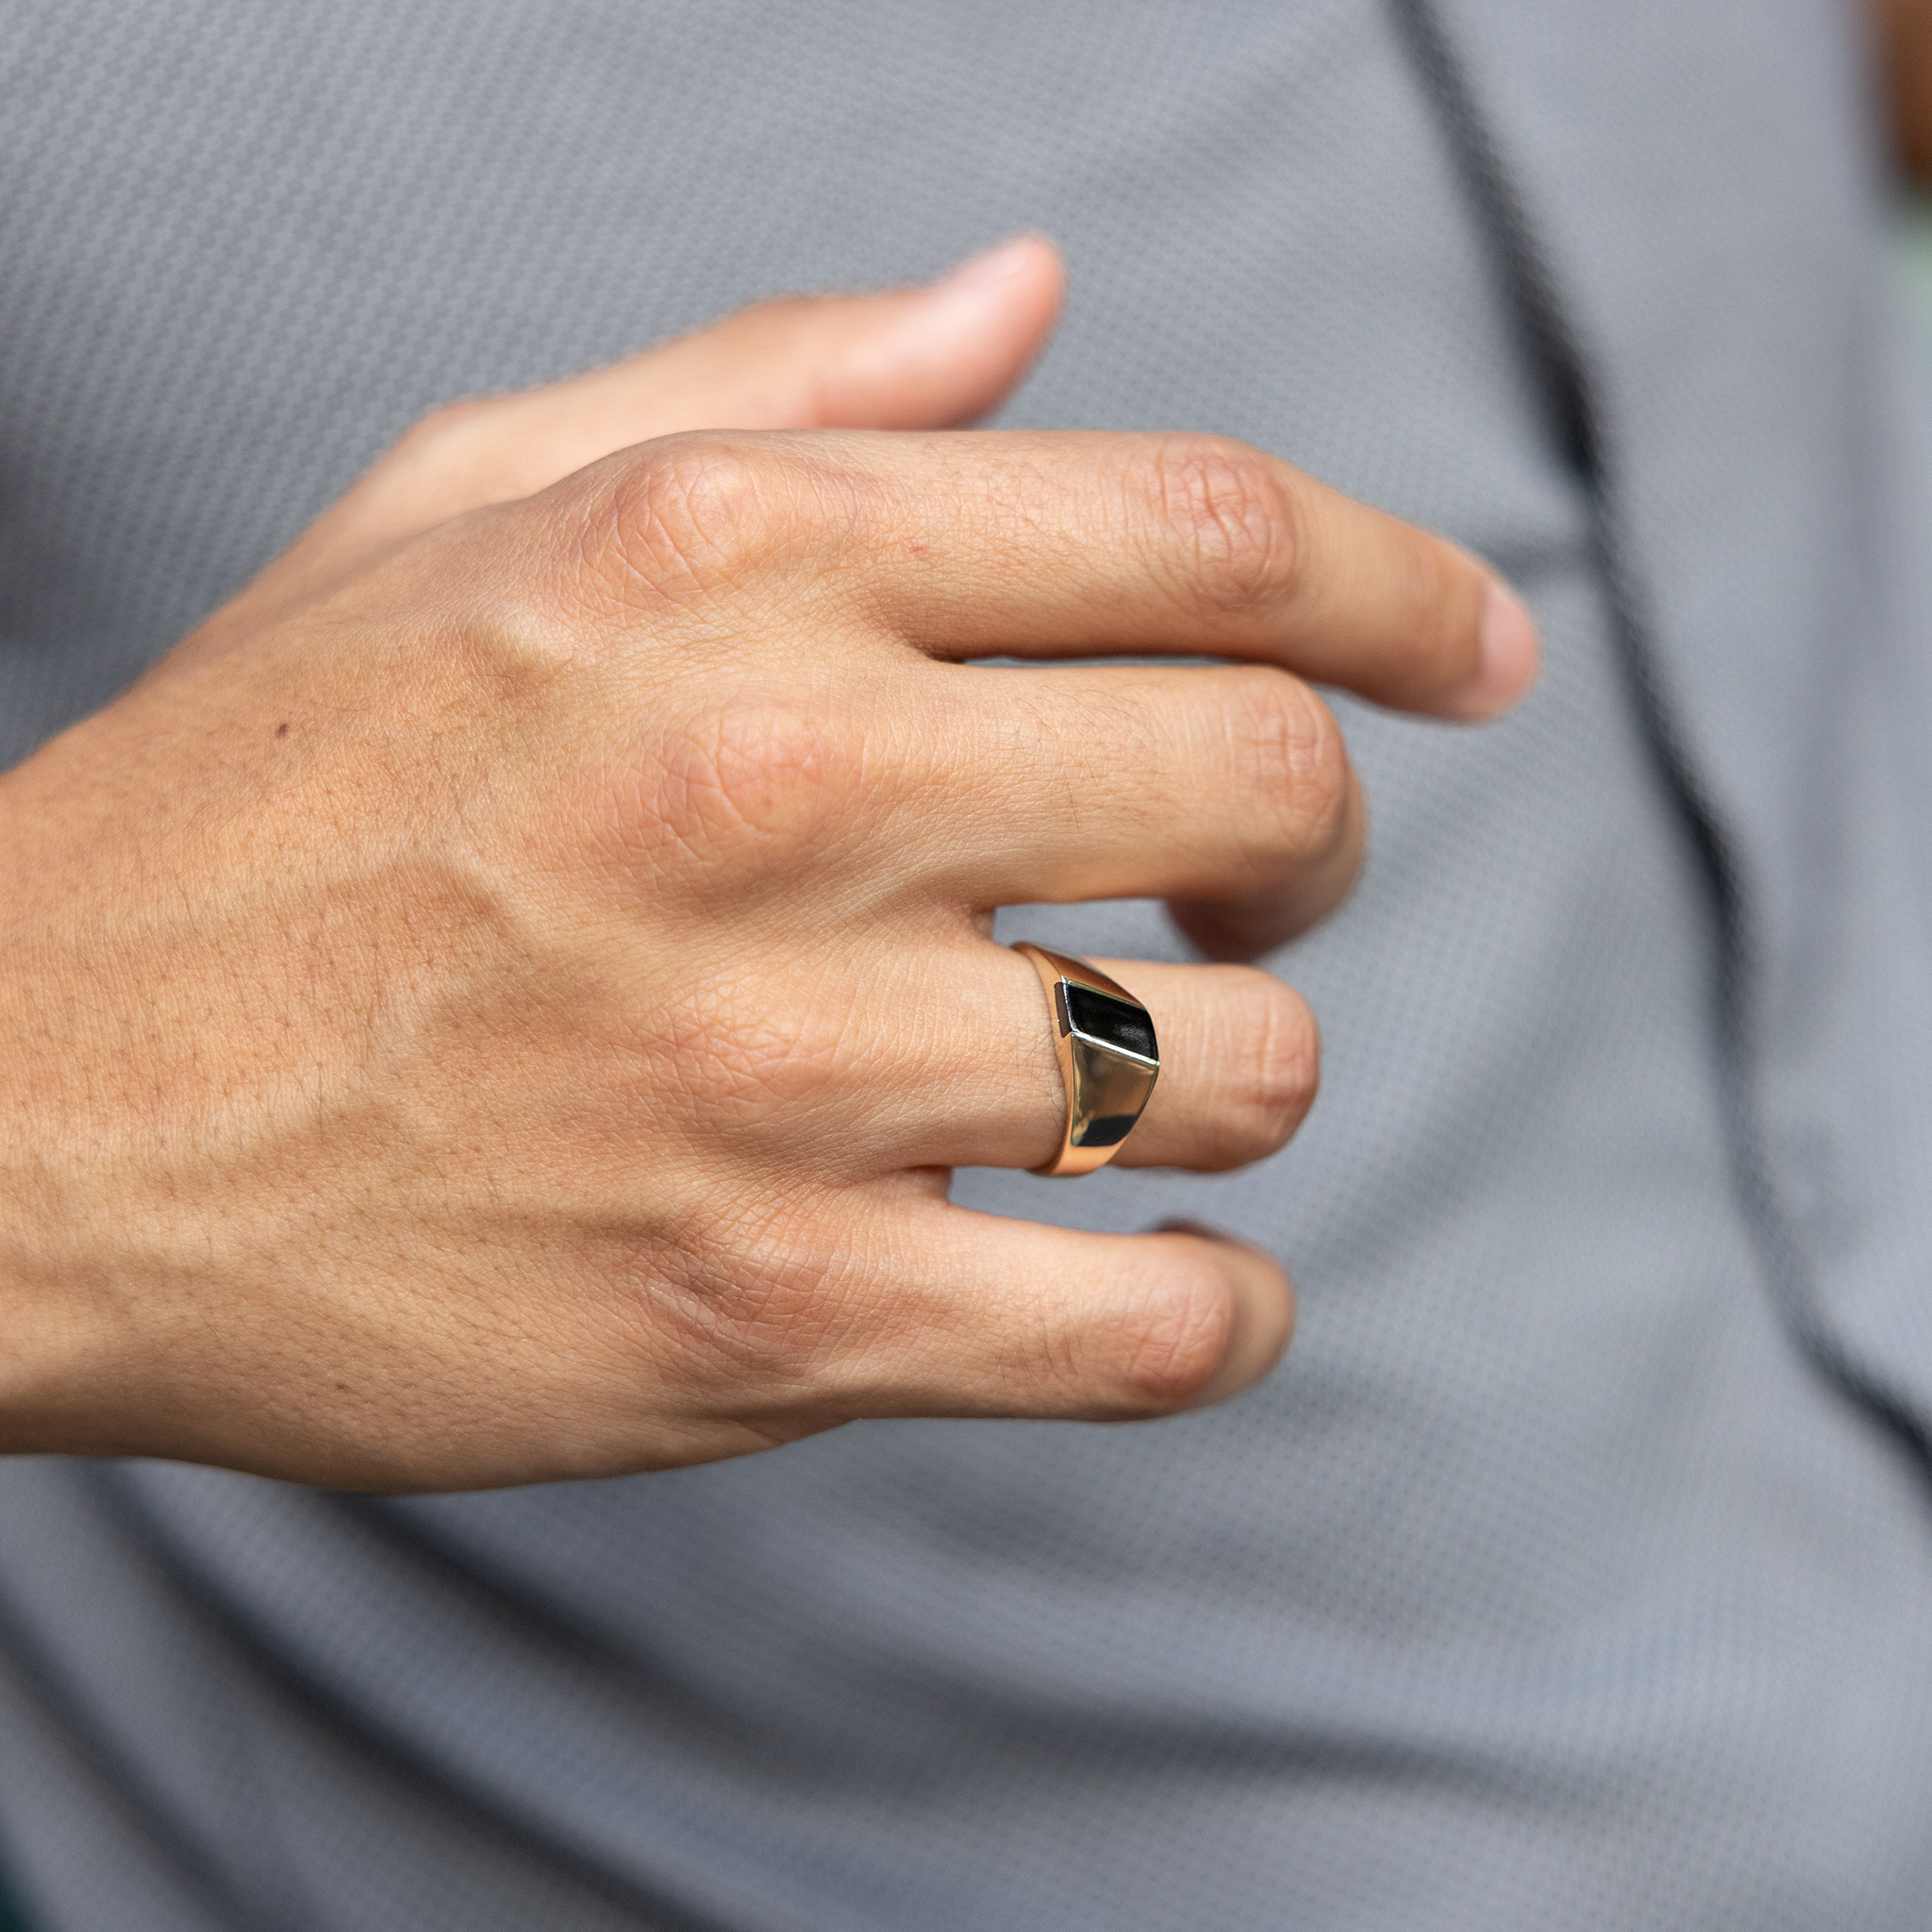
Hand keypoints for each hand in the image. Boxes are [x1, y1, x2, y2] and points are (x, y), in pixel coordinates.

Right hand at [0, 240, 1536, 1490]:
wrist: (24, 1104)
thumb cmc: (265, 796)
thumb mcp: (476, 502)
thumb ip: (782, 381)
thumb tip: (1034, 296)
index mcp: (729, 552)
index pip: (1205, 525)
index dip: (1402, 586)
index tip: (1475, 647)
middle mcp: (778, 781)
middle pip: (1270, 783)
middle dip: (1317, 839)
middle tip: (1243, 885)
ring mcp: (779, 1067)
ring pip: (1235, 1067)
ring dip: (1243, 1068)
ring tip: (1135, 1077)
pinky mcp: (767, 1317)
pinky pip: (1149, 1323)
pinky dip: (1218, 1310)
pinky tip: (1164, 1274)